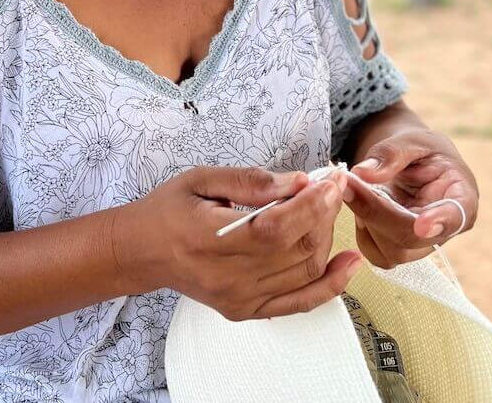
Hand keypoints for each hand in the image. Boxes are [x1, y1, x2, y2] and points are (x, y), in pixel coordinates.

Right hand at [120, 166, 361, 319]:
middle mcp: (228, 277)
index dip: (310, 205)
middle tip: (332, 186)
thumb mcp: (200, 180)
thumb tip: (297, 182)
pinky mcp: (246, 311)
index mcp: (210, 239)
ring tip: (328, 209)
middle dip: (324, 214)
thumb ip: (249, 181)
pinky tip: (349, 263)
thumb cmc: (168, 209)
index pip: (275, 228)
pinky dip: (330, 285)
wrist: (142, 252)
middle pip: (295, 250)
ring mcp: (239, 299)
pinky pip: (299, 302)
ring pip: (303, 272)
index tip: (330, 180)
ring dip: (326, 237)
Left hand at [344, 129, 478, 268]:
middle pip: (412, 239)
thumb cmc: (419, 150)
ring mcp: (422, 244)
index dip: (440, 222)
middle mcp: (445, 229)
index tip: (421, 224)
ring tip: (358, 189)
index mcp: (461, 197)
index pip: (457, 216)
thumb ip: (390, 153)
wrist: (411, 161)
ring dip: (366, 220)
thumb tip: (362, 173)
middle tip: (347, 183)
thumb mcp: (410, 139)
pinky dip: (361, 231)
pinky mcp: (400, 250)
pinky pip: (376, 254)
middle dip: (376, 212)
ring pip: (392, 252)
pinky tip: (359, 205)